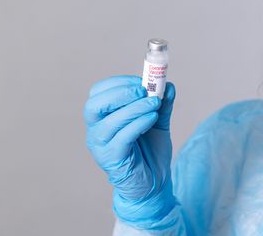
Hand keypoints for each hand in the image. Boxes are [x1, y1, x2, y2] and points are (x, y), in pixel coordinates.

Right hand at [83, 75, 176, 227]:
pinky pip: (122, 137)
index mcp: (103, 117)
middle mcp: (97, 130)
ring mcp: (101, 145)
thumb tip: (168, 85)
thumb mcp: (158, 121)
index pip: (99, 92)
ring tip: (155, 104)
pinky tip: (152, 118)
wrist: (155, 182)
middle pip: (94, 105)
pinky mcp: (112, 159)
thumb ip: (162, 104)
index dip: (120, 82)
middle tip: (144, 90)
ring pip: (109, 121)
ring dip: (134, 108)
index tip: (143, 79)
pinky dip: (138, 123)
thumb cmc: (151, 150)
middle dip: (120, 93)